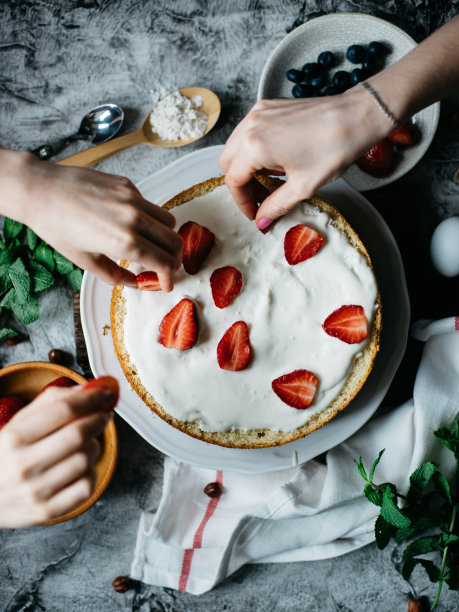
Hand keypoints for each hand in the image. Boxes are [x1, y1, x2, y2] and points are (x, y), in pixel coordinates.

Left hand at [0, 150, 182, 291]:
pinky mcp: (127, 185)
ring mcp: (132, 198)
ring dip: (166, 238)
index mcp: (124, 241)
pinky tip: (131, 225)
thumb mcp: (86, 261)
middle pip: (175, 241)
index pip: (164, 262)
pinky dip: (149, 219)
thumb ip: (116, 276)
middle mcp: (134, 218)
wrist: (40, 191)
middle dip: (174, 259)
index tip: (165, 283)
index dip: (169, 277)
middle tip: (165, 267)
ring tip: (153, 246)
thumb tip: (136, 284)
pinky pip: (150, 205)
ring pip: (168, 221)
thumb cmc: (56, 227)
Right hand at [0, 383, 114, 527]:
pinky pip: (86, 486)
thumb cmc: (6, 455)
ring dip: (94, 445)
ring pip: (85, 459)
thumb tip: (88, 389)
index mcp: (14, 437)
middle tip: (104, 414)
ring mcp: (35, 490)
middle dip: (99, 419)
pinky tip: (80, 467)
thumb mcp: (18, 423)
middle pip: (78, 434)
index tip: (105, 393)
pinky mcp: (47, 510)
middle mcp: (23, 464)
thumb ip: (51, 402)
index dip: (91, 398)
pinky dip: (90, 472)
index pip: (64, 410)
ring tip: (86, 442)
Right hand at [218, 89, 389, 228]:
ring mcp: (259, 113)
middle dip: (241, 184)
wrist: (356, 116)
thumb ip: (276, 206)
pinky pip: (249, 132)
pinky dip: (255, 149)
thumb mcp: (303, 187)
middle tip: (262, 198)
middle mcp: (251, 125)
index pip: (233, 180)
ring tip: (272, 180)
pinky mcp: (269, 106)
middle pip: (227, 162)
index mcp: (255, 146)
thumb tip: (262, 220)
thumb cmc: (334, 148)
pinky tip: (277, 160)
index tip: (255, 213)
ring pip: (236, 146)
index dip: (243, 202)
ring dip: (247, 167)